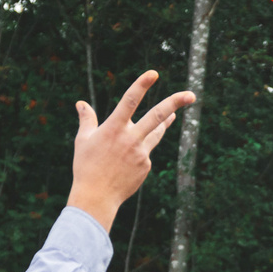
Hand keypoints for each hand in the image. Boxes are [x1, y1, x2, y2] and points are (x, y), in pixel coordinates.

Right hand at [69, 70, 196, 229]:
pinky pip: (146, 152)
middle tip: (191, 94)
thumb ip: (87, 120)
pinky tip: (128, 159)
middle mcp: (130, 138)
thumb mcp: (83, 140)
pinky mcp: (146, 166)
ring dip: (166, 121)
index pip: (129, 101)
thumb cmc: (86, 167)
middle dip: (175, 103)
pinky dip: (140, 149)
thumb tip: (81, 103)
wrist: (97, 197)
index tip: (154, 74)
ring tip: (175, 114)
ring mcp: (141, 153)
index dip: (142, 85)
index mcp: (113, 128)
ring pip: (156, 132)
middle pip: (156, 116)